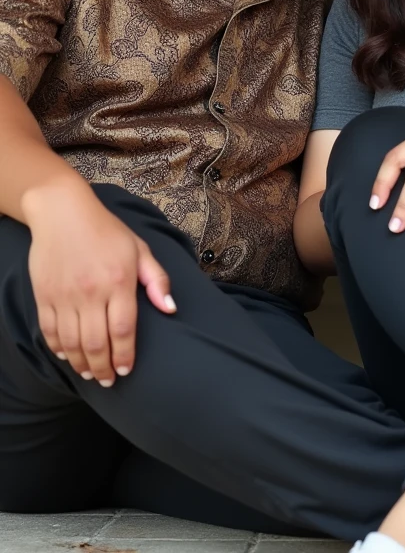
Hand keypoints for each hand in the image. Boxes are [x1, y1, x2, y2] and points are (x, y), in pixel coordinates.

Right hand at [26, 180, 175, 386]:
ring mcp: (65, 295)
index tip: (126, 370)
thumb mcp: (139, 249)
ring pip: (71, 343)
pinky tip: (67, 356)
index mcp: (119, 281)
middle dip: (103, 369)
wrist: (63, 212)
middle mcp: (91, 291)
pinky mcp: (45, 295)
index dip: (124, 356)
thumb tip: (170, 309)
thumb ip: (157, 280)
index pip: (122, 330)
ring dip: (81, 364)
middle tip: (107, 382)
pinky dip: (58, 348)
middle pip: (96, 343)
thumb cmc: (107, 231)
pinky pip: (49, 331)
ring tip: (89, 373)